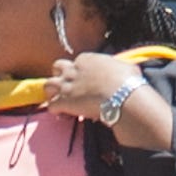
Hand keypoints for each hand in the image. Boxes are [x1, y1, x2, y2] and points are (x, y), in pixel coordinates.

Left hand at [53, 56, 175, 148]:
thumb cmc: (127, 81)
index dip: (80, 71)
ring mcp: (67, 85)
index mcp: (88, 59)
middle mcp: (74, 69)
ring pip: (47, 85)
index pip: (77, 62)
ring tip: (58, 100)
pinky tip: (62, 116)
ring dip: (51, 93)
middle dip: (59, 75)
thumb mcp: (125, 67)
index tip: (85, 81)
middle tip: (67, 86)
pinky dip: (55, 111)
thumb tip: (127, 70)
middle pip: (57, 67)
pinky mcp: (64, 101)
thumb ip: (120, 68)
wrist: (120, 95)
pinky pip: (51, 105)